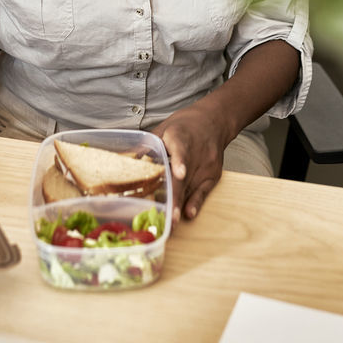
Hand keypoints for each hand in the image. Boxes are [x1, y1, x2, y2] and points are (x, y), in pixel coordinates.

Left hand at [152, 101, 234, 222]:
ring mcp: (206, 165)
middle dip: (176, 197)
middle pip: (185, 177)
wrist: (213, 121)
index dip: (180, 162)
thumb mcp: (164, 127)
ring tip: (172, 222)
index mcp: (180, 136)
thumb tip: (128, 159)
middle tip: (167, 216)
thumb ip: (148, 144)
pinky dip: (196, 203)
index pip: (181, 149)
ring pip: (192, 187)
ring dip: (181, 205)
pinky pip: (204, 191)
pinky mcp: (213, 174)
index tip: (179, 174)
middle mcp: (196, 152)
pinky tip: (189, 214)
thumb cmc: (184, 125)